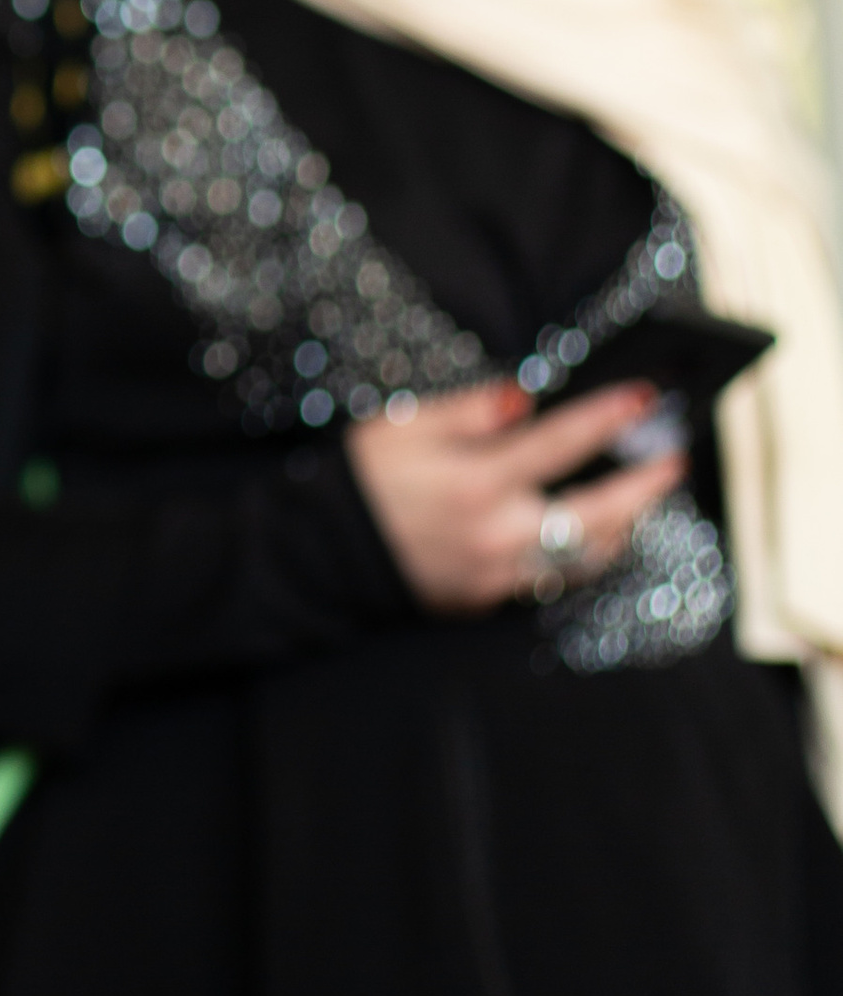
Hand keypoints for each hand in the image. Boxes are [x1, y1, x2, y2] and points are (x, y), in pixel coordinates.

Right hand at [344, 378, 683, 614]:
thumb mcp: (405, 426)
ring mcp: (497, 574)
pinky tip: (595, 534)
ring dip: (626, 526)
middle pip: (599, 514)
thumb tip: (528, 396)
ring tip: (645, 500)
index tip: (645, 397)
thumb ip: (472, 409)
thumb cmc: (362, 481)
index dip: (610, 417)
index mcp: (477, 482)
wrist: (322, 554)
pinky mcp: (489, 599)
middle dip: (646, 485)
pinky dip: (585, 555)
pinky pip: (555, 579)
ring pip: (587, 557)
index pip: (563, 443)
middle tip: (673, 459)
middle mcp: (497, 533)